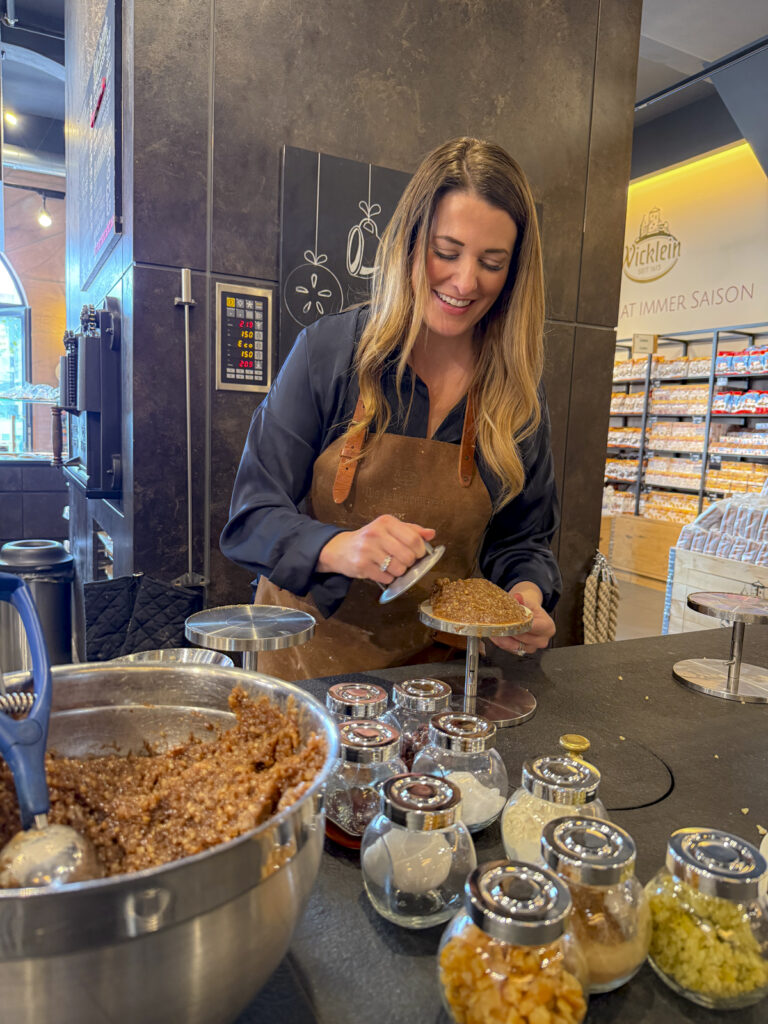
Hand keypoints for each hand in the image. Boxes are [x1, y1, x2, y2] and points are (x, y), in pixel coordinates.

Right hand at [316, 515, 435, 584]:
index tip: (417, 554)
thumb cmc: (370, 539)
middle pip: (407, 556)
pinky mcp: (362, 565)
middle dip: (409, 563)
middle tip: (403, 562)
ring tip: (391, 566)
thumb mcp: (389, 529)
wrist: (341, 548)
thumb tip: (431, 534)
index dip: (420, 550)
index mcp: (386, 522)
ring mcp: (367, 550)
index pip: (413, 538)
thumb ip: (411, 530)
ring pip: (398, 569)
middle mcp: (376, 533)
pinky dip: (388, 579)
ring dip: (399, 572)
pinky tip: (381, 571)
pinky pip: (386, 578)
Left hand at [490, 581, 554, 655]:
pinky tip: (495, 634)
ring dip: (502, 638)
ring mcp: (533, 648)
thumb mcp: (528, 601)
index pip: (531, 627)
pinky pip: (509, 649)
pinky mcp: (523, 651)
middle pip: (522, 637)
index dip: (518, 624)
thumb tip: (517, 597)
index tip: (507, 620)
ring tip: (494, 629)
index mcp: (548, 627)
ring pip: (514, 645)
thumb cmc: (531, 608)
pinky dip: (501, 642)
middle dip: (508, 630)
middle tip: (497, 623)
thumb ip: (522, 599)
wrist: (530, 614)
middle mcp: (542, 640)